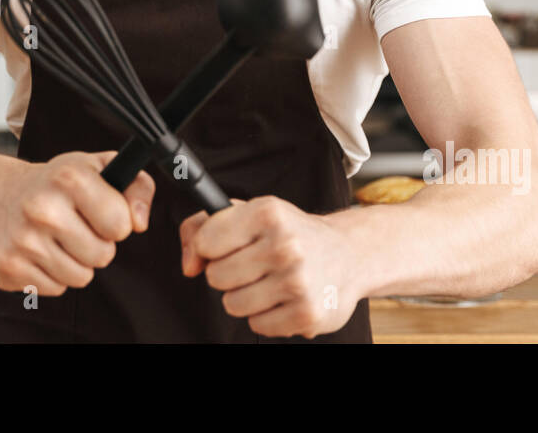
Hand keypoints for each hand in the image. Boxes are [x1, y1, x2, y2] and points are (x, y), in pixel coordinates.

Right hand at [0, 151, 154, 294]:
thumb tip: (139, 223)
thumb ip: (137, 187)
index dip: (116, 222)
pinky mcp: (7, 267)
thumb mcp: (100, 168)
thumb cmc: (56, 183)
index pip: (120, 225)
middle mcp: (42, 208)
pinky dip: (53, 274)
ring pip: (80, 277)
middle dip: (98, 244)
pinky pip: (55, 288)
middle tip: (78, 226)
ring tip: (59, 238)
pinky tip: (41, 251)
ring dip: (76, 262)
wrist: (0, 193)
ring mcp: (22, 240)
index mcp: (69, 178)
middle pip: (103, 256)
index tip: (102, 212)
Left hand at [179, 196, 361, 337]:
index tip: (224, 246)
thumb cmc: (289, 232)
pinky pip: (258, 325)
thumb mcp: (249, 213)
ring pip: (233, 304)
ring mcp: (297, 282)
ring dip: (246, 296)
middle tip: (253, 265)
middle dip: (228, 274)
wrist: (348, 254)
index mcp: (267, 212)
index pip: (206, 242)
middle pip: (216, 277)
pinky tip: (284, 298)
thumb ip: (202, 228)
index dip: (209, 247)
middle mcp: (284, 245)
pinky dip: (266, 315)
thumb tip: (189, 265)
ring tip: (269, 281)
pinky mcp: (307, 314)